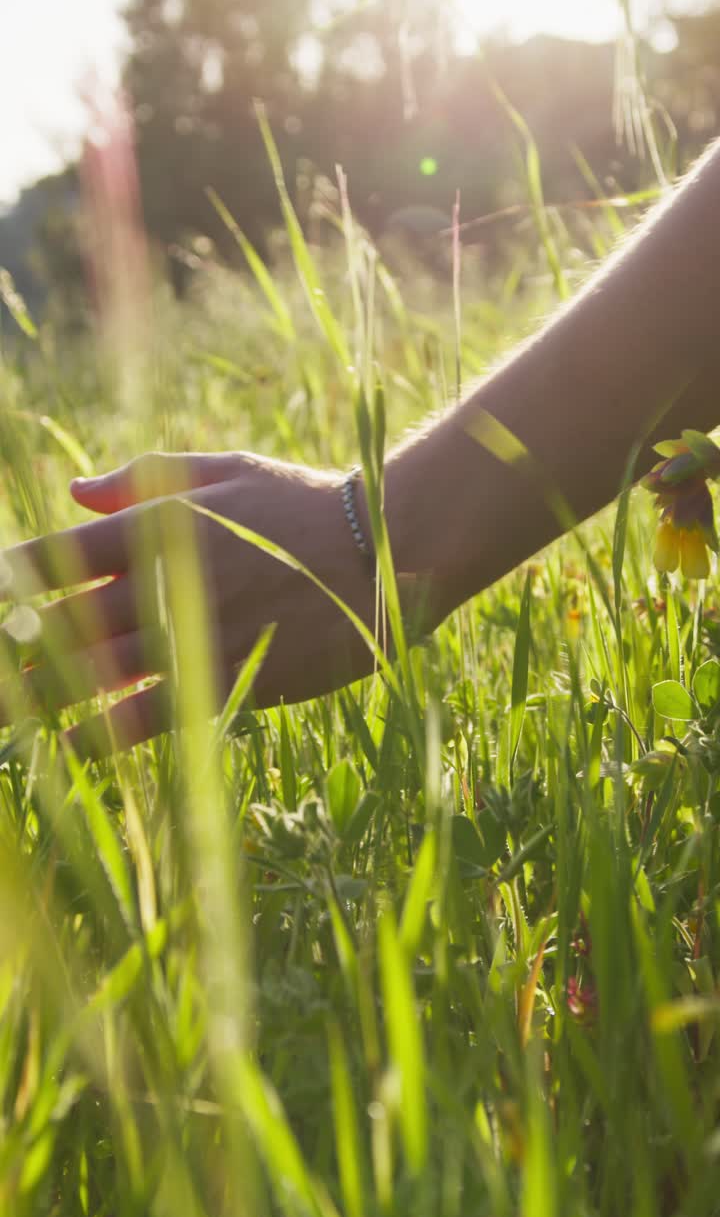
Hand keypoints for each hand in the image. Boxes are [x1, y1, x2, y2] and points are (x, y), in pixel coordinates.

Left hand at [0, 452, 387, 754]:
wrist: (382, 552)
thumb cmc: (300, 504)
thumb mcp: (224, 470)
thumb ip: (145, 477)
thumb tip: (75, 492)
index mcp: (154, 525)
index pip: (52, 557)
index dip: (3, 581)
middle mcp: (160, 583)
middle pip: (56, 624)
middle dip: (7, 647)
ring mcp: (191, 636)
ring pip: (90, 675)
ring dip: (35, 696)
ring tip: (1, 712)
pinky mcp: (224, 679)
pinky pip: (146, 716)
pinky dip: (100, 732)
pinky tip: (63, 745)